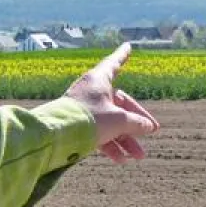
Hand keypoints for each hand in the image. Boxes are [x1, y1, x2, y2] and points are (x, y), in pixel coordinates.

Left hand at [64, 43, 159, 162]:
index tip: (127, 46)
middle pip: (119, 104)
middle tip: (151, 133)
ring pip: (109, 123)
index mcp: (98, 80)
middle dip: (135, 123)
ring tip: (137, 157)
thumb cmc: (88, 120)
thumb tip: (148, 127)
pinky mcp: (76, 126)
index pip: (114, 64)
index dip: (122, 56)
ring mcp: (82, 110)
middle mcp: (90, 92)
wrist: (54, 137)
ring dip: (124, 140)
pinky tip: (120, 160)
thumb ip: (135, 123)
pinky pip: (97, 133)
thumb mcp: (118, 120)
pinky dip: (108, 145)